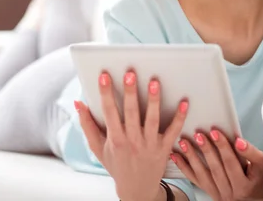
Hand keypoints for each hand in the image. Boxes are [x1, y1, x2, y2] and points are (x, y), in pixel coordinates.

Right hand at [74, 70, 188, 200]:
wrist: (136, 189)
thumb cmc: (116, 164)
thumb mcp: (97, 147)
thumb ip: (87, 124)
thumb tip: (78, 103)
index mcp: (114, 139)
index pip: (109, 112)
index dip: (105, 93)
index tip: (104, 76)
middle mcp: (132, 141)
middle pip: (131, 113)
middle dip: (130, 93)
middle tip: (130, 74)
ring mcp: (149, 145)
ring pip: (152, 120)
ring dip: (153, 101)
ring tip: (154, 82)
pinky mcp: (164, 148)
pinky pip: (173, 131)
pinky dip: (180, 117)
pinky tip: (184, 102)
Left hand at [171, 129, 262, 200]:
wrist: (253, 199)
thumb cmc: (258, 179)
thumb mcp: (262, 167)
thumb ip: (251, 153)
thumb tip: (238, 141)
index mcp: (247, 184)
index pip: (234, 163)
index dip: (224, 147)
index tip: (215, 132)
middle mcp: (233, 192)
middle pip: (218, 168)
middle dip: (207, 150)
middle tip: (198, 134)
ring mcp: (220, 194)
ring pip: (204, 174)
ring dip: (192, 157)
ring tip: (184, 142)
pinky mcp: (210, 193)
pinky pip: (196, 180)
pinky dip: (184, 167)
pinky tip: (176, 155)